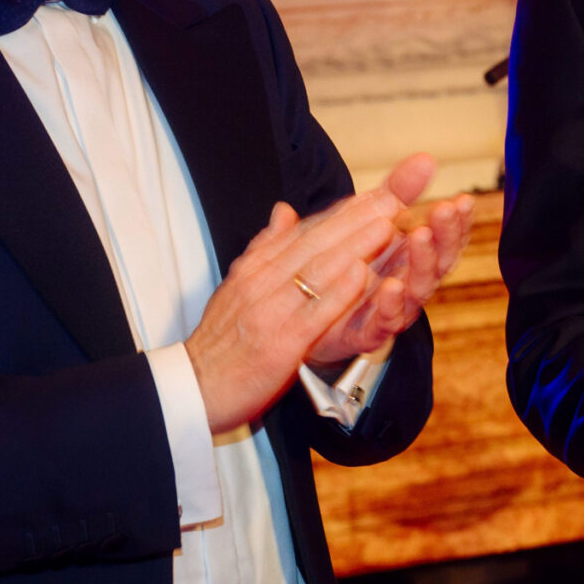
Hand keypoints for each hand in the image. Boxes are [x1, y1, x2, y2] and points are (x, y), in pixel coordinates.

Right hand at [185, 159, 424, 433]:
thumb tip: (284, 210)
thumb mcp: (237, 286)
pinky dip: (338, 292)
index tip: (371, 195)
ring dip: (353, 246)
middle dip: (354, 220)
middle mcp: (261, 283)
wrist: (193, 388)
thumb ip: (265, 248)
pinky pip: (313, 312)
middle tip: (390, 198)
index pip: (302, 233)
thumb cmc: (221, 341)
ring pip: (316, 271)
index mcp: (254, 269)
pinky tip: (363, 274)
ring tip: (385, 224)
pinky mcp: (280, 343)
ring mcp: (270, 311)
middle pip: (314, 244)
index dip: (339, 213)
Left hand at [308, 163, 475, 367]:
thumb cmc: (348, 265)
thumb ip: (398, 191)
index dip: (457, 222)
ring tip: (420, 236)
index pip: (444, 238)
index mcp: (412, 256)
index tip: (462, 200)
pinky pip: (385, 321)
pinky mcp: (369, 332)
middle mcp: (410, 283)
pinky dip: (390, 305)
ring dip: (422, 262)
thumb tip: (427, 157)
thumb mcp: (369, 220)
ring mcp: (393, 308)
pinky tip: (391, 285)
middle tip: (446, 209)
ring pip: (418, 289)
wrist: (310, 317)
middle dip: (446, 235)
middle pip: (440, 261)